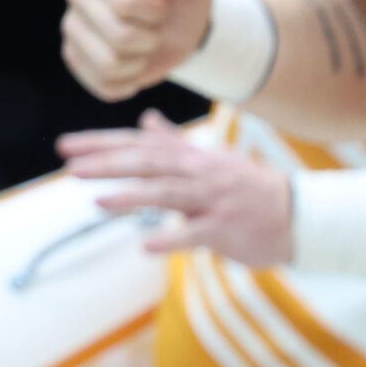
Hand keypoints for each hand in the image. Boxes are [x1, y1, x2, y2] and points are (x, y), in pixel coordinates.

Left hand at [57, 109, 292, 265]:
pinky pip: (196, 235)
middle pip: (147, 164)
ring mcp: (213, 200)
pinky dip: (171, 239)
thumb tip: (146, 119)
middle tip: (70, 168)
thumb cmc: (249, 187)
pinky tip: (145, 247)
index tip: (65, 146)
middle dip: (108, 164)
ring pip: (168, 194)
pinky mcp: (227, 229)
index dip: (101, 144)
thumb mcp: (210, 159)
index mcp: (190, 157)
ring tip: (97, 202)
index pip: (137, 145)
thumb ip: (174, 142)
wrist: (300, 215)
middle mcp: (198, 173)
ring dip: (132, 197)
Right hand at [60, 0, 217, 100]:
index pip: (125, 2)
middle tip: (154, 29)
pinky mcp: (72, 55)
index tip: (161, 4)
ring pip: (108, 64)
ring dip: (140, 63)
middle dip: (151, 40)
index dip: (154, 12)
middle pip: (119, 36)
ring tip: (144, 47)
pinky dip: (128, 83)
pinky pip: (101, 84)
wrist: (175, 23)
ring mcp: (71, 25)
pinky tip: (133, 64)